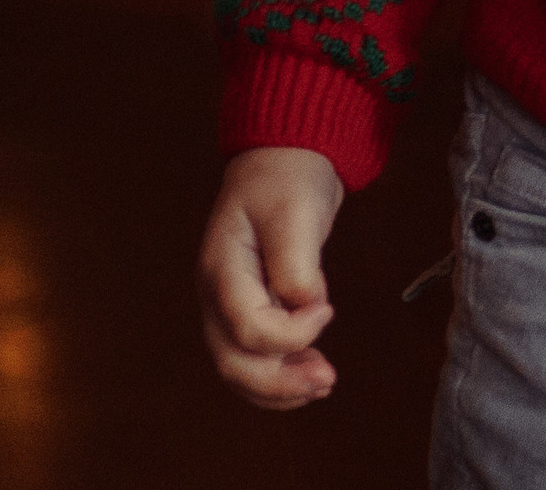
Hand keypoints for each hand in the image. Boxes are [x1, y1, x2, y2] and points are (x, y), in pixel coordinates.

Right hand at [198, 147, 344, 409]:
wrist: (282, 158)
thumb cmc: (285, 177)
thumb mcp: (295, 210)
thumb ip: (297, 264)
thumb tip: (306, 308)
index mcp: (222, 268)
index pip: (247, 325)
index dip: (290, 332)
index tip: (328, 309)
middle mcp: (217, 295)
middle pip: (233, 361)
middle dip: (279, 382)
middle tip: (326, 380)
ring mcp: (228, 305)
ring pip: (240, 369)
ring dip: (280, 387)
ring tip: (322, 384)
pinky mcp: (247, 310)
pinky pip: (254, 357)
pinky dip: (279, 375)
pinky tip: (309, 375)